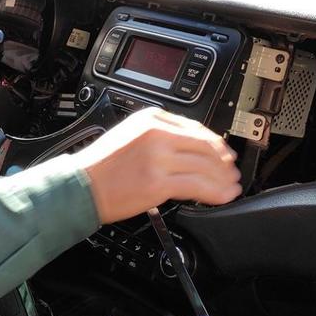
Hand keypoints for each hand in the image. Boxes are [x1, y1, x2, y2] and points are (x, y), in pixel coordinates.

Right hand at [72, 105, 241, 221]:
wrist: (82, 185)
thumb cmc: (103, 165)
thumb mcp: (131, 134)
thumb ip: (159, 135)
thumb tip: (190, 147)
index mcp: (151, 118)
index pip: (194, 126)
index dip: (215, 142)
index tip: (224, 152)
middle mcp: (157, 133)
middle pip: (204, 145)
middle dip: (224, 161)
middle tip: (233, 171)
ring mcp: (158, 157)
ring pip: (205, 166)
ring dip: (223, 178)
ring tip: (232, 186)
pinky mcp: (158, 182)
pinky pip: (197, 186)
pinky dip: (215, 192)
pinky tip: (222, 197)